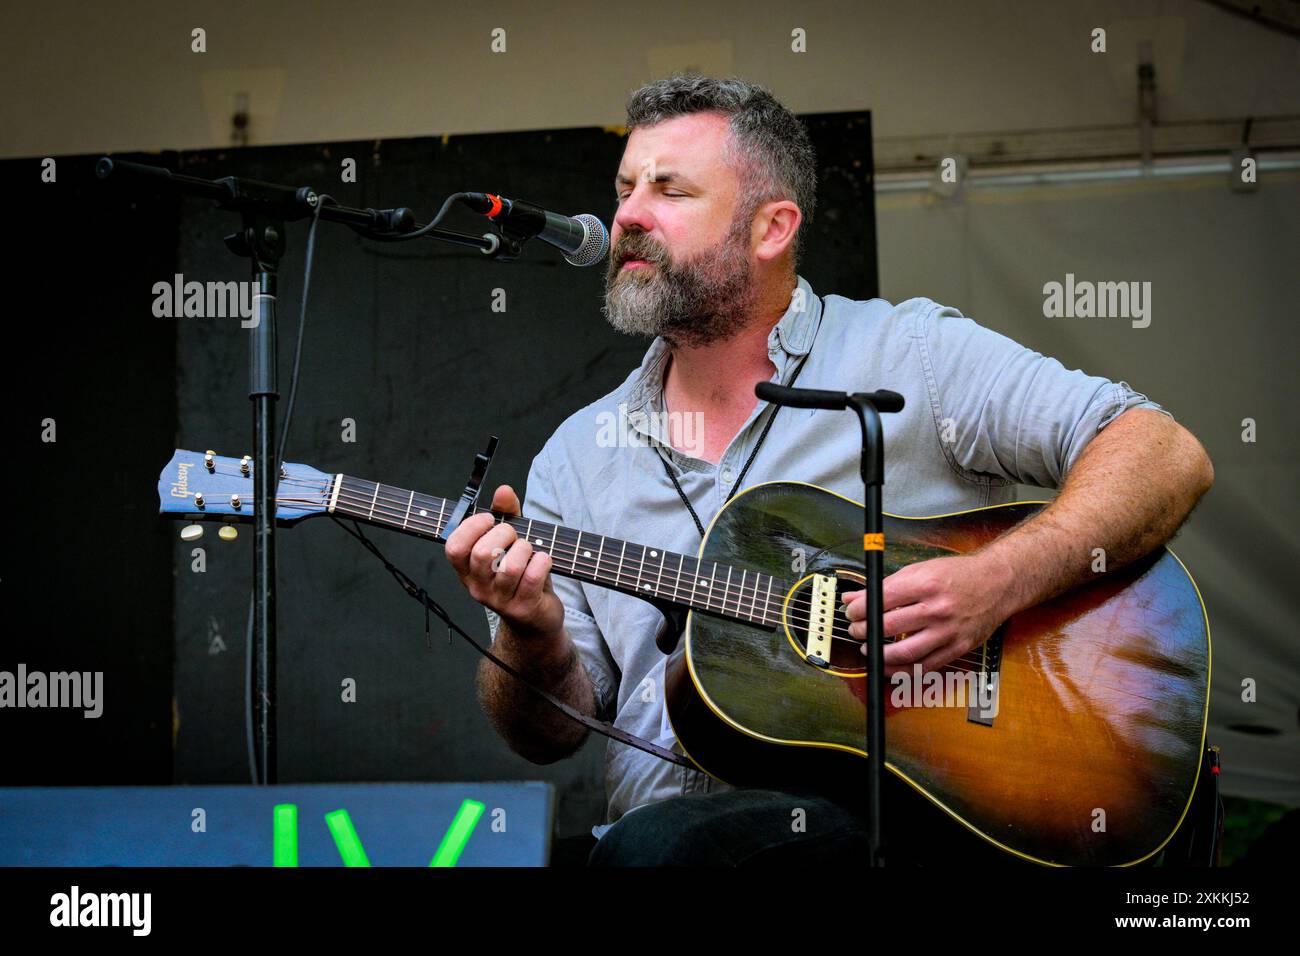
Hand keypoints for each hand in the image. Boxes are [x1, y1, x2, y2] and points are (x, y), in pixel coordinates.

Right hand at [444, 485, 564, 642]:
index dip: (472, 527)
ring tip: (529, 551)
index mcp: (467, 570)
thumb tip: (503, 490)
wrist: (536, 617)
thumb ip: (506, 514)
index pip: (454, 547)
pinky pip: (533, 577)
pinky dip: (543, 562)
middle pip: (482, 554)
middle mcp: (478, 587)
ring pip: (510, 567)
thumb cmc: (521, 574)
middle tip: (514, 535)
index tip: (489, 519)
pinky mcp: (523, 608)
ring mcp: (499, 601)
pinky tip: (544, 561)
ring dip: (525, 550)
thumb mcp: (510, 541)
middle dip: (504, 534)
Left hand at [840, 554, 1014, 674]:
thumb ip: (884, 586)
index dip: (859, 609)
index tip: (852, 611)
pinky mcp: (958, 647)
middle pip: (889, 626)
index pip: (881, 600)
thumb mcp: (919, 570)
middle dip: (864, 631)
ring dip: (879, 654)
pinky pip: (925, 667)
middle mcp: (938, 608)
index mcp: (926, 584)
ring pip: (905, 652)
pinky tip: (889, 665)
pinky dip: (902, 670)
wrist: (998, 583)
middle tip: (856, 629)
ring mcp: (949, 631)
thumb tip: (853, 598)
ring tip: (868, 648)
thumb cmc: (957, 575)